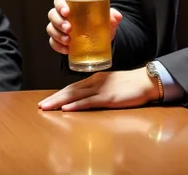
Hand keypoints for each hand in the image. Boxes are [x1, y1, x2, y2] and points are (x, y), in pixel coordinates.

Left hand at [38, 68, 158, 110]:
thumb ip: (99, 89)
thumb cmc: (130, 84)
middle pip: (70, 91)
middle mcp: (94, 83)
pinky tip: (67, 109)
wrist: (146, 81)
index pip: (72, 87)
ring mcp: (101, 90)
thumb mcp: (111, 84)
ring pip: (75, 96)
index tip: (48, 100)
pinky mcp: (108, 98)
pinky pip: (89, 102)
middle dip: (54, 98)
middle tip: (41, 105)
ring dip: (59, 102)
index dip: (59, 94)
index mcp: (95, 79)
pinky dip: (76, 105)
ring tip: (47, 107)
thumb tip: (87, 97)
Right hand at [46, 0, 122, 54]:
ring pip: (51, 28)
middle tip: (69, 28)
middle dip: (58, 22)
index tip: (67, 11)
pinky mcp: (59, 40)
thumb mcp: (107, 18)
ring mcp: (58, 28)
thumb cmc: (99, 22)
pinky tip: (66, 50)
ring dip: (57, 34)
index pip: (59, 1)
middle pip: (52, 14)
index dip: (60, 5)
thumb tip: (116, 17)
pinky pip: (53, 42)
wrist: (100, 38)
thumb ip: (112, 16)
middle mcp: (62, 15)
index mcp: (70, 4)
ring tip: (68, 41)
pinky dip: (58, 46)